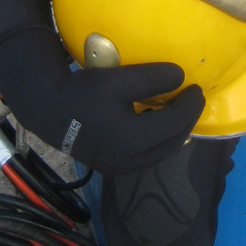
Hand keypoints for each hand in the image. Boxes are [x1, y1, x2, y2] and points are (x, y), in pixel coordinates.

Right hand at [0, 40, 205, 174]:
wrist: (48, 110)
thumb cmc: (83, 93)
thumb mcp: (119, 79)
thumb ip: (153, 79)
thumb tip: (181, 78)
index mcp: (134, 140)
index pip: (176, 124)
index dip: (191, 105)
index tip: (197, 88)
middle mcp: (130, 160)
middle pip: (172, 142)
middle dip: (186, 121)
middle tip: (192, 100)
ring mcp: (120, 167)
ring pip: (160, 153)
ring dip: (173, 134)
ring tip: (177, 111)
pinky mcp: (112, 167)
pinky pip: (146, 158)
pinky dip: (158, 142)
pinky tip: (155, 125)